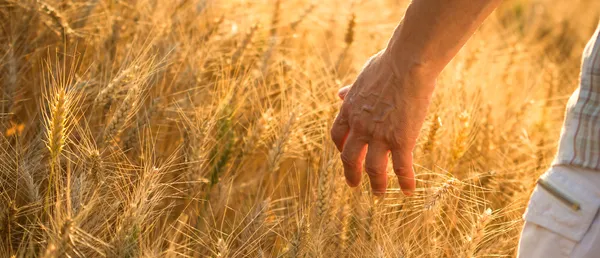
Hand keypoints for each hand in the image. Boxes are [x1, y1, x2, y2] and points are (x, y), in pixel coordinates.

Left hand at [331, 50, 434, 195]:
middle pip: (349, 157)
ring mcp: (379, 135)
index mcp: (350, 109)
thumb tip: (339, 94)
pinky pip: (402, 167)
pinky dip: (405, 182)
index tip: (344, 154)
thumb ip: (351, 90)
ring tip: (378, 194)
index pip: (337, 135)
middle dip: (350, 173)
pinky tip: (408, 191)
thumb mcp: (362, 76)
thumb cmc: (388, 63)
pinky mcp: (402, 140)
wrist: (408, 63)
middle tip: (353, 184)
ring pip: (373, 168)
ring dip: (376, 184)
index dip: (340, 147)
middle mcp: (360, 126)